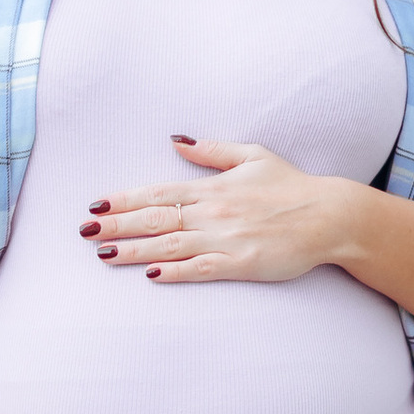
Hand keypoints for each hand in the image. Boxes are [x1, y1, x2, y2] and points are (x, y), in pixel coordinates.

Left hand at [79, 139, 342, 287]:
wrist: (330, 216)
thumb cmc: (292, 186)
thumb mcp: (252, 156)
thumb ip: (211, 151)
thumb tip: (177, 139)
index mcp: (212, 188)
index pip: (157, 194)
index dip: (124, 200)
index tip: (96, 206)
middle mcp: (213, 212)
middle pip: (154, 220)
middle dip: (116, 226)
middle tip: (83, 233)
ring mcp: (226, 239)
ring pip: (170, 246)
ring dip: (134, 250)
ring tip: (103, 255)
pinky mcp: (241, 263)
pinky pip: (200, 269)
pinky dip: (174, 271)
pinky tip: (150, 275)